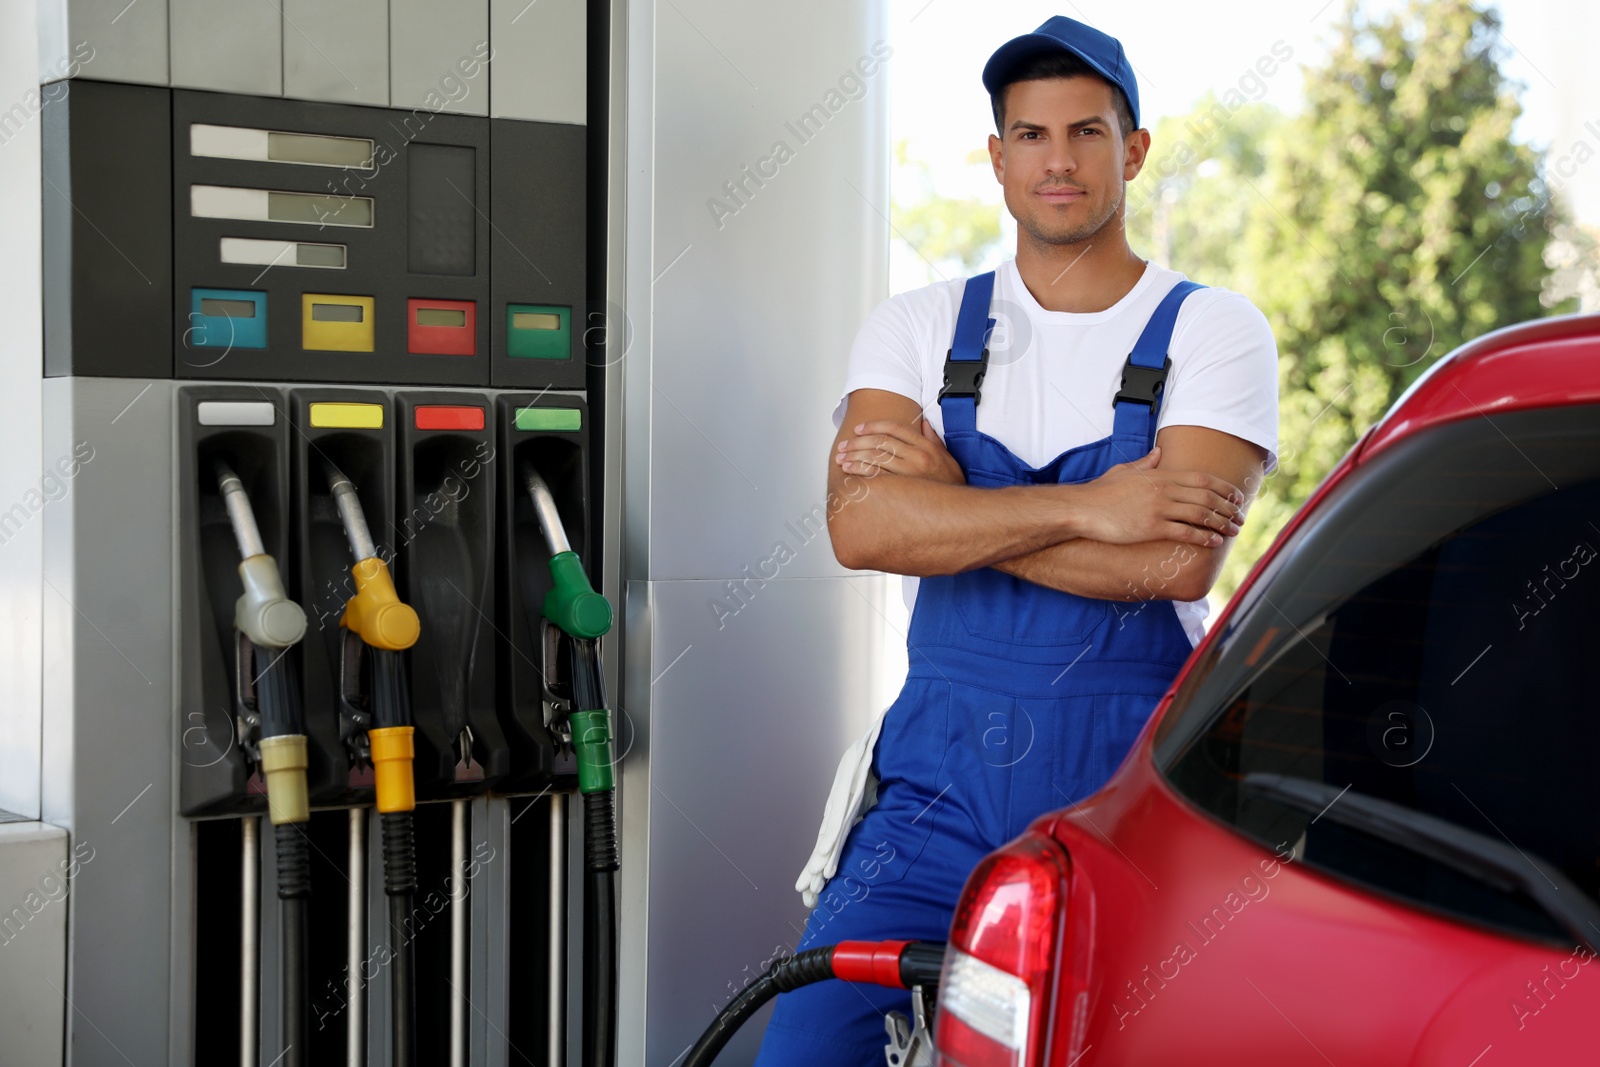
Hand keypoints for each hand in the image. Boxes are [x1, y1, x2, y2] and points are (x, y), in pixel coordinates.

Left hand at [835, 419, 965, 484]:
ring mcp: (910, 474)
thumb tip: (923, 423)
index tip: (859, 429)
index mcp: (926, 447)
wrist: (961, 510)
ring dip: (855, 456)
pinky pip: (877, 477)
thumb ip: (933, 439)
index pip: (895, 429)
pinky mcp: (903, 490)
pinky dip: (860, 472)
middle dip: (858, 442)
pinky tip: (850, 471)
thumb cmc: (951, 485)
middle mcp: (917, 458)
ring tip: (842, 458)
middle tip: (844, 445)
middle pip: (881, 442)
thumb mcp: (947, 457)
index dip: (874, 426)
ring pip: (876, 458)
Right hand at [1070, 446, 1245, 546]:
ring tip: (1233, 531)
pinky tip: (1213, 542)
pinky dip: (1203, 537)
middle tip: (1240, 517)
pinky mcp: (1152, 528)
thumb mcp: (1124, 471)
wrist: (1082, 509)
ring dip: (1221, 523)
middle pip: (1206, 497)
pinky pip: (1185, 533)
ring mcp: (1159, 509)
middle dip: (1228, 507)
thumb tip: (1158, 452)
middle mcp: (1164, 490)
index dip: (1223, 487)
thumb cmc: (1100, 492)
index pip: (1202, 479)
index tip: (1235, 496)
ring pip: (1200, 515)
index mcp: (1160, 475)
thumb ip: (1145, 463)